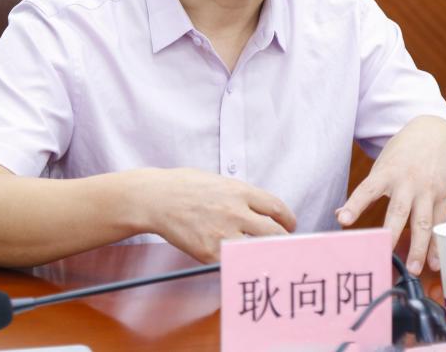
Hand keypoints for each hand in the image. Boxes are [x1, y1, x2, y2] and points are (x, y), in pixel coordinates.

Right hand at [139, 168, 296, 262]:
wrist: (155, 198)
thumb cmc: (184, 186)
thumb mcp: (218, 181)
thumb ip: (241, 195)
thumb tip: (261, 209)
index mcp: (239, 191)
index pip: (277, 208)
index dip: (288, 220)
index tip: (289, 226)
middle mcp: (235, 212)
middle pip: (274, 233)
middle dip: (283, 241)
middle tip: (284, 245)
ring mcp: (223, 233)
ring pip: (258, 250)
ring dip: (265, 255)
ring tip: (266, 256)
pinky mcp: (209, 252)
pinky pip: (235, 263)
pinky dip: (241, 264)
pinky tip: (242, 263)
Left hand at [336, 116, 445, 275]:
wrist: (436, 134)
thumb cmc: (403, 153)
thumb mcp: (382, 166)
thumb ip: (366, 193)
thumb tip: (339, 215)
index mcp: (386, 173)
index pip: (366, 190)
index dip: (354, 205)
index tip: (343, 220)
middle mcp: (407, 183)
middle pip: (398, 211)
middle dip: (391, 234)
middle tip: (383, 254)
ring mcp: (427, 191)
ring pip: (423, 222)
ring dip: (420, 248)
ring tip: (414, 269)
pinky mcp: (443, 197)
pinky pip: (440, 223)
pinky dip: (438, 244)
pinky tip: (437, 262)